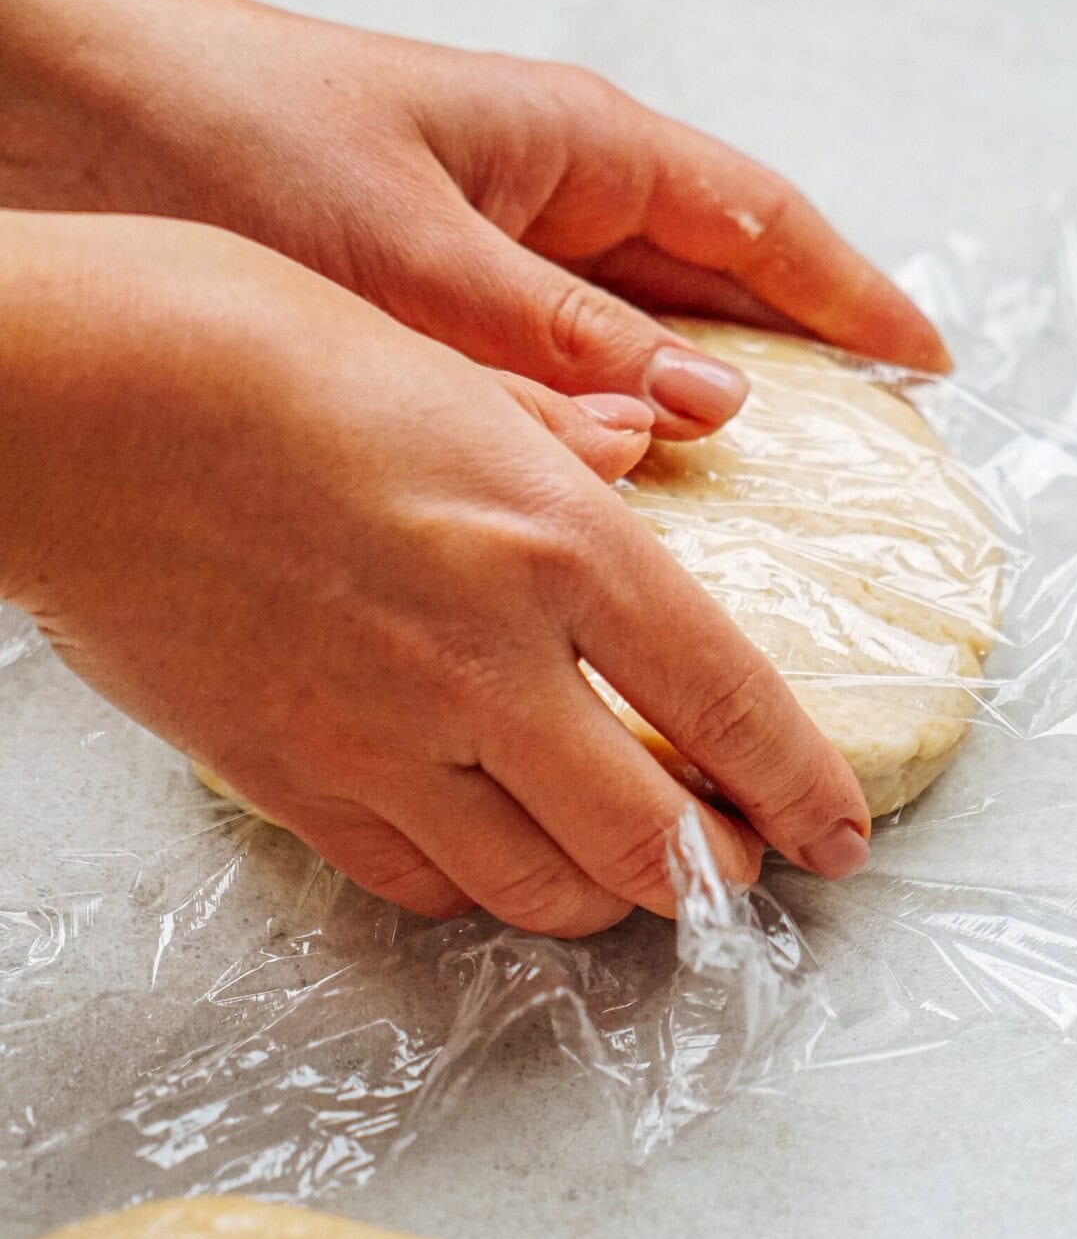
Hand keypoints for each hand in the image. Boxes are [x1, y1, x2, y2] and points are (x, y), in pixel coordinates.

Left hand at [0, 0, 947, 441]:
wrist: (75, 119)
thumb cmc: (236, 130)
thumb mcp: (409, 247)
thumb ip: (556, 337)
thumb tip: (698, 413)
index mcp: (572, 143)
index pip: (756, 221)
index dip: (851, 293)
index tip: (928, 363)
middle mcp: (548, 195)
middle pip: (713, 285)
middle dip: (795, 363)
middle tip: (865, 461)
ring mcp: (495, 252)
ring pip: (636, 341)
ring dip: (698, 411)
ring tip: (768, 504)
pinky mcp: (434, 309)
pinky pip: (554, 377)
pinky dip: (595, 433)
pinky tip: (614, 499)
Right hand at [0, 213, 870, 936]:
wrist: (75, 398)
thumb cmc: (248, 342)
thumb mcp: (444, 364)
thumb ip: (558, 438)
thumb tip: (636, 460)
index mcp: (553, 540)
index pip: (727, 704)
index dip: (801, 787)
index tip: (838, 832)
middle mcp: (485, 660)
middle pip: (649, 839)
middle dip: (718, 869)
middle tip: (739, 861)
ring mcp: (379, 736)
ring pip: (536, 888)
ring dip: (607, 897)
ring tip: (628, 871)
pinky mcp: (286, 773)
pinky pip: (412, 878)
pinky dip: (480, 885)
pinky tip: (494, 853)